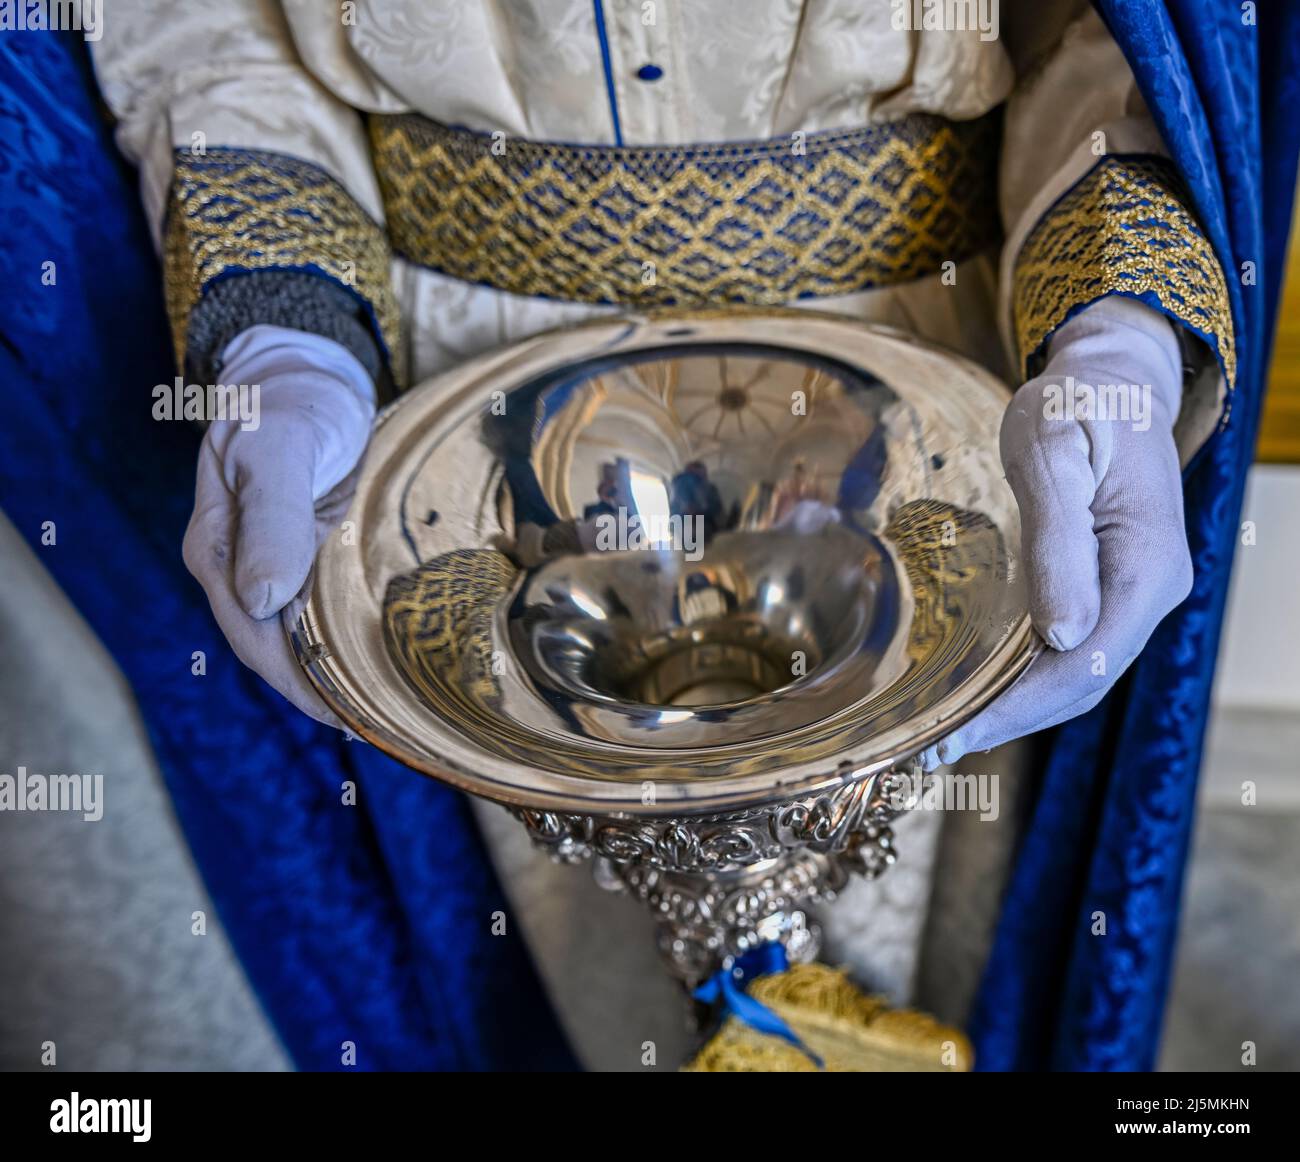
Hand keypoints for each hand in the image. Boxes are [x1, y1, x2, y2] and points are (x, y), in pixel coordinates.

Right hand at [182, 325, 374, 724]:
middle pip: (275, 649)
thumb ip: (272, 517)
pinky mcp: (301, 554)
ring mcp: (269, 562)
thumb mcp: (279, 448)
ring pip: (297, 635)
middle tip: (385, 727)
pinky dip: (345, 639)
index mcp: (219, 550)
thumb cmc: (291, 402)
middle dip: (322, 692)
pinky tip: (381, 658)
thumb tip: (260, 599)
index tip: (350, 718)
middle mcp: (239, 567)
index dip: (300, 683)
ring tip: (390, 709)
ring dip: (336, 673)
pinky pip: (317, 610)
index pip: (255, 638)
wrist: (307, 370)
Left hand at [921, 296, 1192, 769]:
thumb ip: (1059, 541)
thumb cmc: (1076, 405)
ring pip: (1076, 673)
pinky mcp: (1108, 587)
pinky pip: (1069, 648)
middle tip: (931, 750)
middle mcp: (1148, 591)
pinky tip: (976, 687)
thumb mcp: (1055, 453)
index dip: (1021, 709)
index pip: (1087, 665)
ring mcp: (1131, 592)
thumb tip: (1064, 633)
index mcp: (1145, 568)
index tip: (955, 737)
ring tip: (944, 733)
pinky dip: (1023, 678)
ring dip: (1014, 708)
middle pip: (1082, 682)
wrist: (1108, 378)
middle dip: (1009, 722)